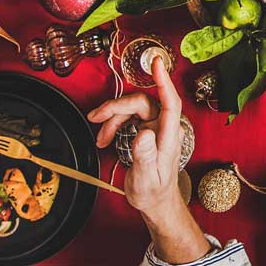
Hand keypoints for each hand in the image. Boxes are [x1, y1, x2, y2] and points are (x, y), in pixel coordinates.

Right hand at [87, 57, 185, 223]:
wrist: (155, 202)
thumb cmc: (152, 192)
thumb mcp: (145, 178)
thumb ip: (145, 155)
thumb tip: (144, 134)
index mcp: (169, 136)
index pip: (170, 102)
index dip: (163, 81)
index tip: (155, 62)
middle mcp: (165, 128)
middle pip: (142, 103)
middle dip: (117, 107)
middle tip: (95, 117)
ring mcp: (158, 128)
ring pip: (134, 109)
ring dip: (113, 119)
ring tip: (100, 137)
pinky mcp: (149, 130)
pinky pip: (130, 118)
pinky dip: (115, 124)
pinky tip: (105, 137)